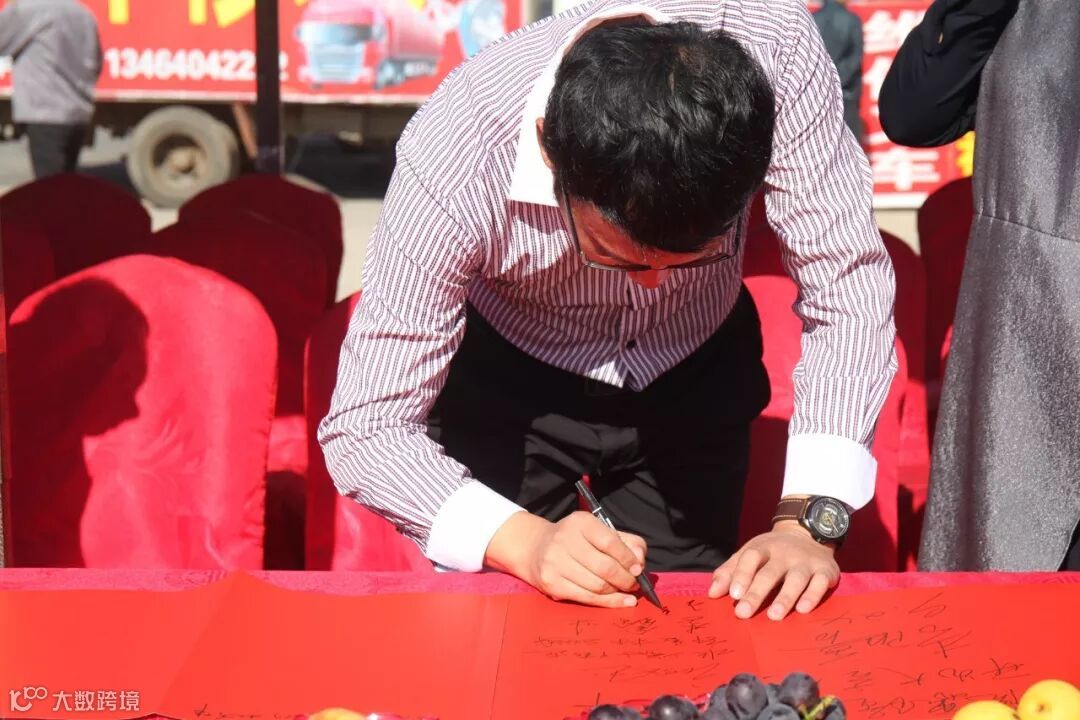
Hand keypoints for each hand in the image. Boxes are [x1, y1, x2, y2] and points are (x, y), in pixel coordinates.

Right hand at [484, 510, 647, 607]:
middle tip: (634, 584)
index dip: (628, 559)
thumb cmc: (575, 540)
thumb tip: (640, 561)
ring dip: (617, 592)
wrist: (535, 548)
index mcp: (580, 523)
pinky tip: (620, 602)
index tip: (639, 569)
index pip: (610, 542)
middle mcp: (565, 540)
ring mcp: (555, 563)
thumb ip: (625, 541)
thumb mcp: (598, 531)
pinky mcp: (552, 583)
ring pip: (597, 585)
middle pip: (605, 567)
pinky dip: (608, 602)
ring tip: (625, 591)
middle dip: (625, 579)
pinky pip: (586, 597)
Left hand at [707, 520, 839, 620]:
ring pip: (796, 579)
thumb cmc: (773, 552)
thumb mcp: (750, 553)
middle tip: (744, 613)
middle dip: (756, 593)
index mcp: (764, 548)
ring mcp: (806, 562)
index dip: (741, 575)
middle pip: (770, 572)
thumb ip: (730, 572)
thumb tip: (712, 594)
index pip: (750, 557)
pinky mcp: (825, 571)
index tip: (733, 595)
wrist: (809, 534)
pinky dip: (812, 596)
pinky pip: (820, 584)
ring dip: (785, 597)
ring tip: (773, 616)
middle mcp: (785, 554)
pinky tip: (803, 610)